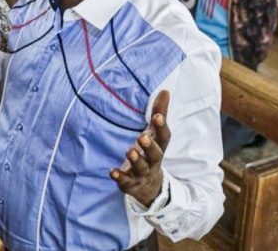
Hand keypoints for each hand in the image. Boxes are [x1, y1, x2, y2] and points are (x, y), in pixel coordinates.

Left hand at [110, 91, 170, 206]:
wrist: (150, 186)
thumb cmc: (151, 152)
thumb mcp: (155, 134)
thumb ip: (159, 113)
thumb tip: (165, 90)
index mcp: (159, 147)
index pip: (164, 138)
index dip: (162, 127)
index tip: (157, 116)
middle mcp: (153, 161)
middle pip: (155, 154)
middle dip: (150, 146)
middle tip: (143, 136)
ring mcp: (142, 173)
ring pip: (141, 167)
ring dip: (136, 160)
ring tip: (130, 151)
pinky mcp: (130, 183)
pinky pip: (125, 181)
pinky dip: (119, 177)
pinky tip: (111, 171)